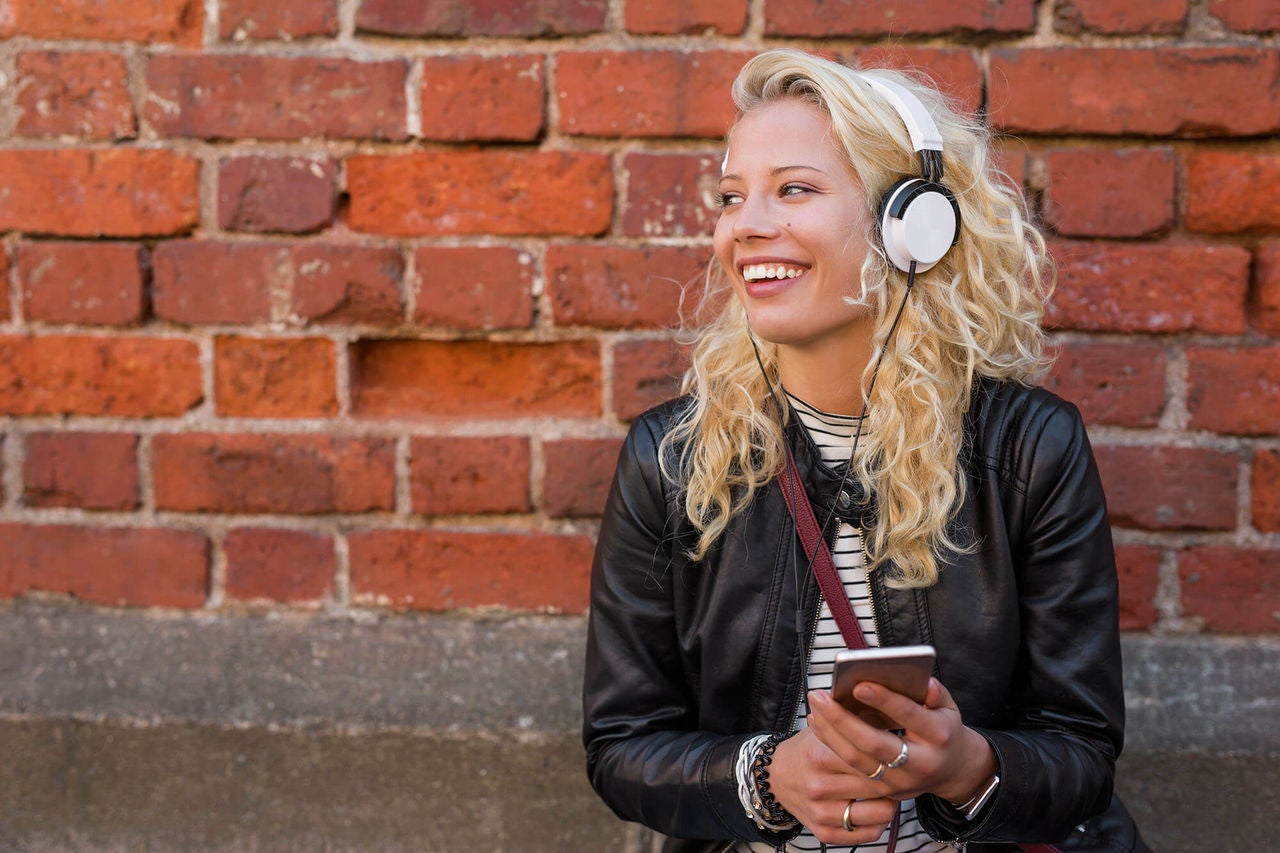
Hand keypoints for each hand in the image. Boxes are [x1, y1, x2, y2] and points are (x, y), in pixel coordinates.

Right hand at [767, 726, 897, 844]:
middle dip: (896, 778)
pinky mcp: (824, 833)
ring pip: (879, 814)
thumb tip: (888, 710)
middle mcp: (819, 787)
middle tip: (900, 771)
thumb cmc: (806, 751)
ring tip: (889, 790)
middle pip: (877, 786)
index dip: (891, 754)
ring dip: (891, 802)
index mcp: (820, 756)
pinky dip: (879, 823)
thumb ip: (854, 720)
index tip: (899, 751)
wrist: (775, 778)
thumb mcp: (824, 728)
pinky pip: (867, 834)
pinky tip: (877, 809)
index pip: (869, 757)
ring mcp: (821, 813)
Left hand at [806, 678, 997, 804]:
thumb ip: (935, 693)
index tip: (858, 684)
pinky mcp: (884, 792)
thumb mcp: (948, 708)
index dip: (884, 701)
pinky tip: (818, 727)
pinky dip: (830, 749)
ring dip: (830, 734)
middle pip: (874, 743)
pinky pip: (851, 773)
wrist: (952, 772)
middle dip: (842, 719)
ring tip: (814, 708)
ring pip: (857, 760)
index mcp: (939, 736)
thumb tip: (924, 682)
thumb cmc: (944, 730)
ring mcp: (900, 781)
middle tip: (819, 695)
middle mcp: (919, 762)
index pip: (909, 716)